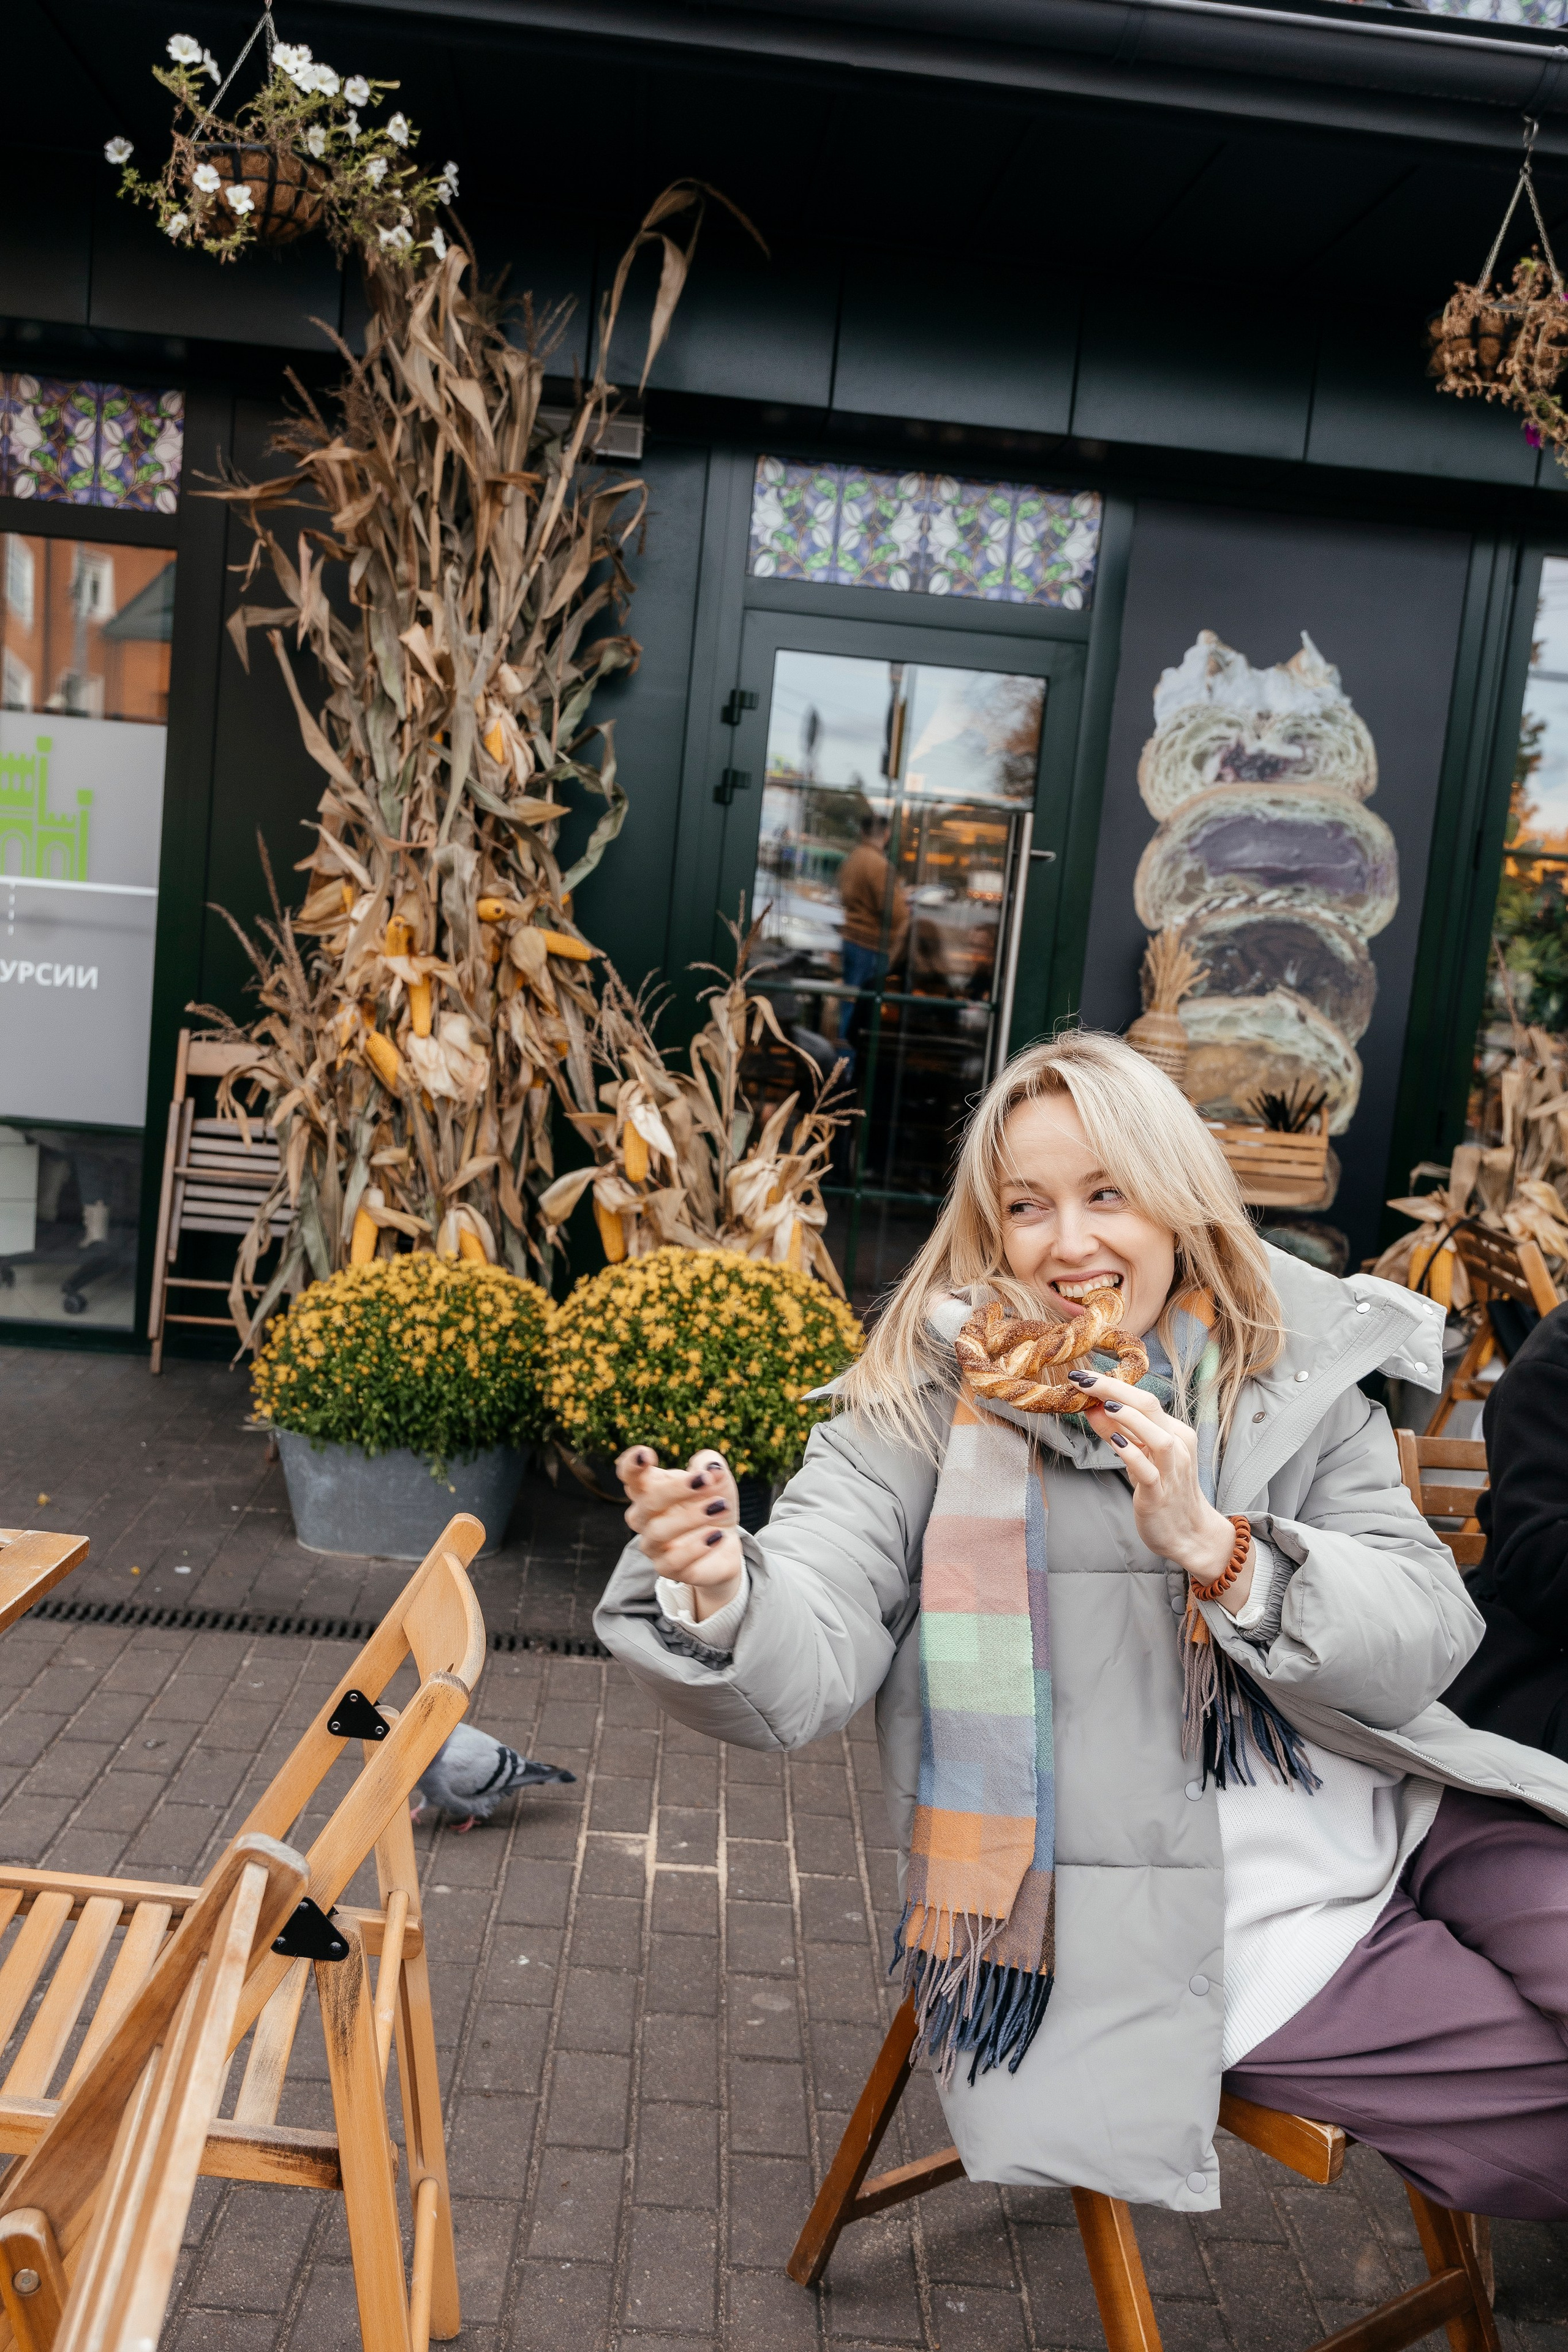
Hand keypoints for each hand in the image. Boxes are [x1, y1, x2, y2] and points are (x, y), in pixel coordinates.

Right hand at [616, 1446, 745, 1622]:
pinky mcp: (667, 1568)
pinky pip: (673, 1561)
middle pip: (647, 1501)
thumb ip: (711, 1465)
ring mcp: (652, 1544)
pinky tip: (717, 1536)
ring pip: (658, 1531)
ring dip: (691, 1517)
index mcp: (650, 1488)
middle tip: (706, 1481)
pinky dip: (696, 1547)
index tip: (647, 1454)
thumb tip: (711, 1468)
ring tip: (720, 1507)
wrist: (725, 1541)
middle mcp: (644, 1516)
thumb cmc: (712, 1502)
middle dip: (676, 1489)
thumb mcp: (718, 1479)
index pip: (629, 1475)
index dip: (632, 1464)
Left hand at [1065, 1370, 1253, 1612]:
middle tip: (1082, 1380)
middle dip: (1114, 1389)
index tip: (1082, 1375)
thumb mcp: (1139, 1457)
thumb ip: (1117, 1433)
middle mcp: (1177, 1447)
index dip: (1113, 1384)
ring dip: (1129, 1419)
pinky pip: (1149, 1471)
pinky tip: (1115, 1444)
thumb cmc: (1163, 1491)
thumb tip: (1092, 1408)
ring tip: (1104, 1406)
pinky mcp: (1160, 1494)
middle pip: (1150, 1407)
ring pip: (1157, 1437)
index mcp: (1173, 1432)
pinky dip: (1133, 1455)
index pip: (1144, 1399)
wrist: (1187, 1534)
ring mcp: (1172, 1471)